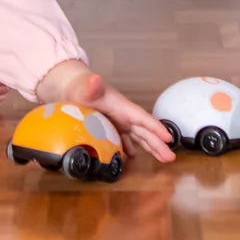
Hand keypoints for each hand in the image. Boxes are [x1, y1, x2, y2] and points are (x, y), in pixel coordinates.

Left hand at [36, 60, 175, 163]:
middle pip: (143, 130)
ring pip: (137, 135)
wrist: (69, 86)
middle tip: (170, 157)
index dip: (155, 128)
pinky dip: (131, 147)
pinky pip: (124, 138)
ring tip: (162, 159)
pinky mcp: (109, 125)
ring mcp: (116, 120)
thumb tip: (95, 80)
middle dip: (157, 143)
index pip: (141, 118)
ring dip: (149, 147)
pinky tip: (133, 157)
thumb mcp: (83, 88)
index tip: (169, 138)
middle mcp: (121, 113)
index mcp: (119, 106)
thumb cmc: (78, 87)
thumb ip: (90, 86)